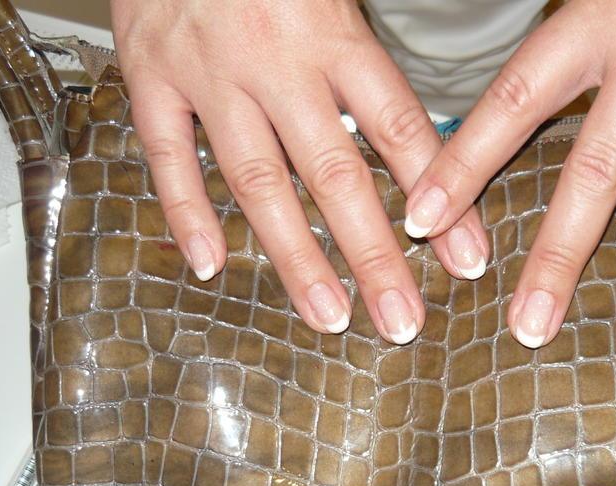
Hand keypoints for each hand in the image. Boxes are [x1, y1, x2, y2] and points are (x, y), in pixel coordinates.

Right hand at [110, 0, 489, 343]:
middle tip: (402, 319)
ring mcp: (210, 74)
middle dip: (374, 255)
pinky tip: (211, 265)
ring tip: (328, 316)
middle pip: (335, 175)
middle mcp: (277, 62)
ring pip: (258, 181)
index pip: (401, 132)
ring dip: (295, 256)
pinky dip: (187, 213)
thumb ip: (370, 71)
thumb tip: (428, 147)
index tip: (465, 259)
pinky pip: (166, 155)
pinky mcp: (150, 75)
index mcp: (335, 36)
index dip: (440, 201)